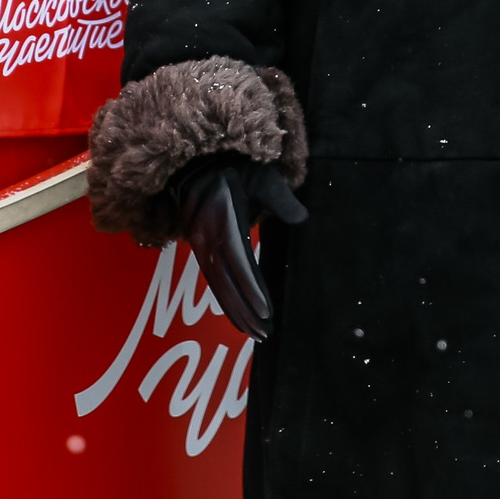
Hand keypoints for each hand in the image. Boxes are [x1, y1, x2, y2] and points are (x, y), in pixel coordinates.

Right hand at [173, 154, 308, 339]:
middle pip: (225, 283)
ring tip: (254, 333)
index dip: (251, 289)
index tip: (266, 311)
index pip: (239, 263)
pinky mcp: (198, 249)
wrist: (197, 165)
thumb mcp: (262, 177)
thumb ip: (281, 198)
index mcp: (223, 221)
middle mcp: (206, 238)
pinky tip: (236, 315)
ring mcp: (199, 245)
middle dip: (244, 310)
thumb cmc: (235, 170)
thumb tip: (301, 218)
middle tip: (264, 333)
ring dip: (234, 311)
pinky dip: (224, 300)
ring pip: (216, 286)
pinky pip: (211, 280)